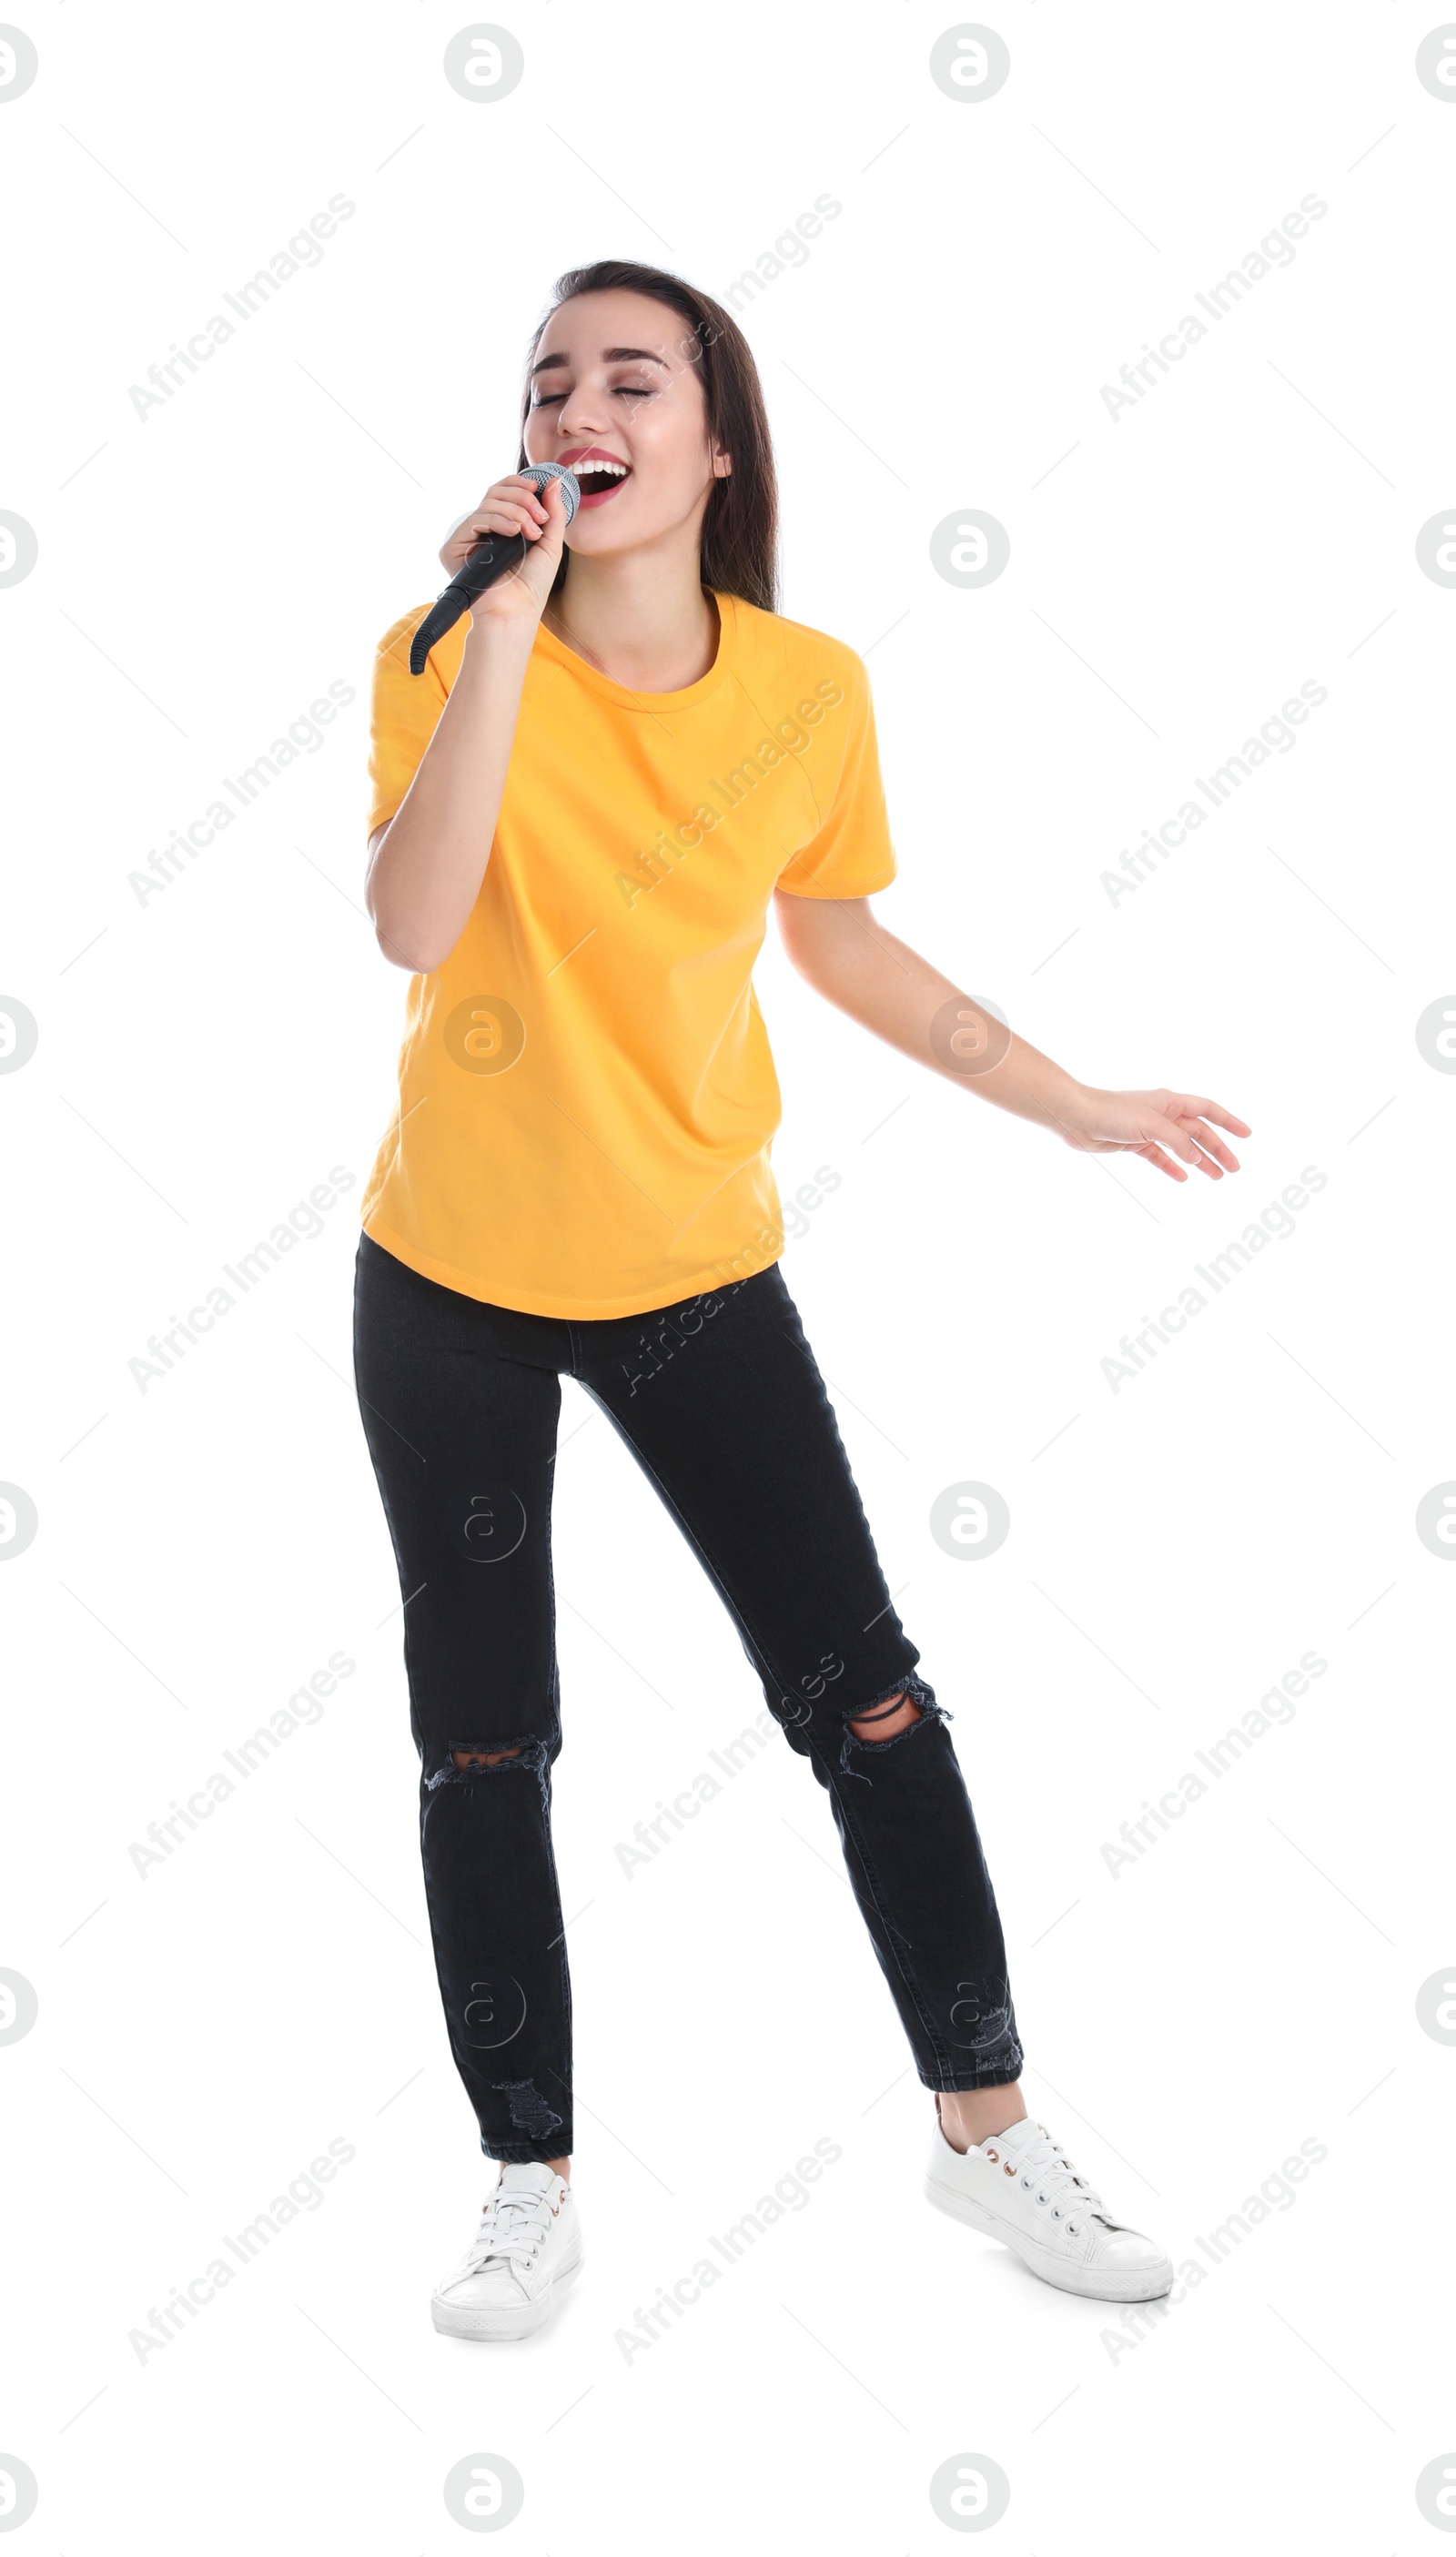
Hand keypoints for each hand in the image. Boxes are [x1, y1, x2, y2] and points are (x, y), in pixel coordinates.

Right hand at [440, 472, 568, 635]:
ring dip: (515, 512)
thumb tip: (554, 481)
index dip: (519, 484)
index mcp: (500, 526)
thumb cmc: (531, 585)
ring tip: (531, 532)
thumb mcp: (549, 543)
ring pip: (487, 504)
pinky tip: (513, 533)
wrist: (517, 612)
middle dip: (522, 499)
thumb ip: (554, 513)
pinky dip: (497, 521)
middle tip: (539, 518)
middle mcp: (482, 529)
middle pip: (495, 492)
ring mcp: (467, 538)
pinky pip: (474, 520)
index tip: (538, 489)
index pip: (503, 492)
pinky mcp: (454, 548)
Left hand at [1056, 1086, 1250, 1181]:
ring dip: (1199, 1161)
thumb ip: (1178, 1141)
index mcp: (1170, 1101)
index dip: (1229, 1121)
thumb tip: (1197, 1159)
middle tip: (1234, 1169)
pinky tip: (1183, 1178)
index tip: (1247, 1135)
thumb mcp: (1152, 1126)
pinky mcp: (1134, 1143)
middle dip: (1218, 1149)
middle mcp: (1162, 1113)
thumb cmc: (1112, 1113)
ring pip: (1182, 1146)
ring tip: (1217, 1178)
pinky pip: (1159, 1156)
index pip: (1208, 1109)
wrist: (1076, 1117)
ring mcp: (1148, 1129)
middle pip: (1198, 1132)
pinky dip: (1172, 1166)